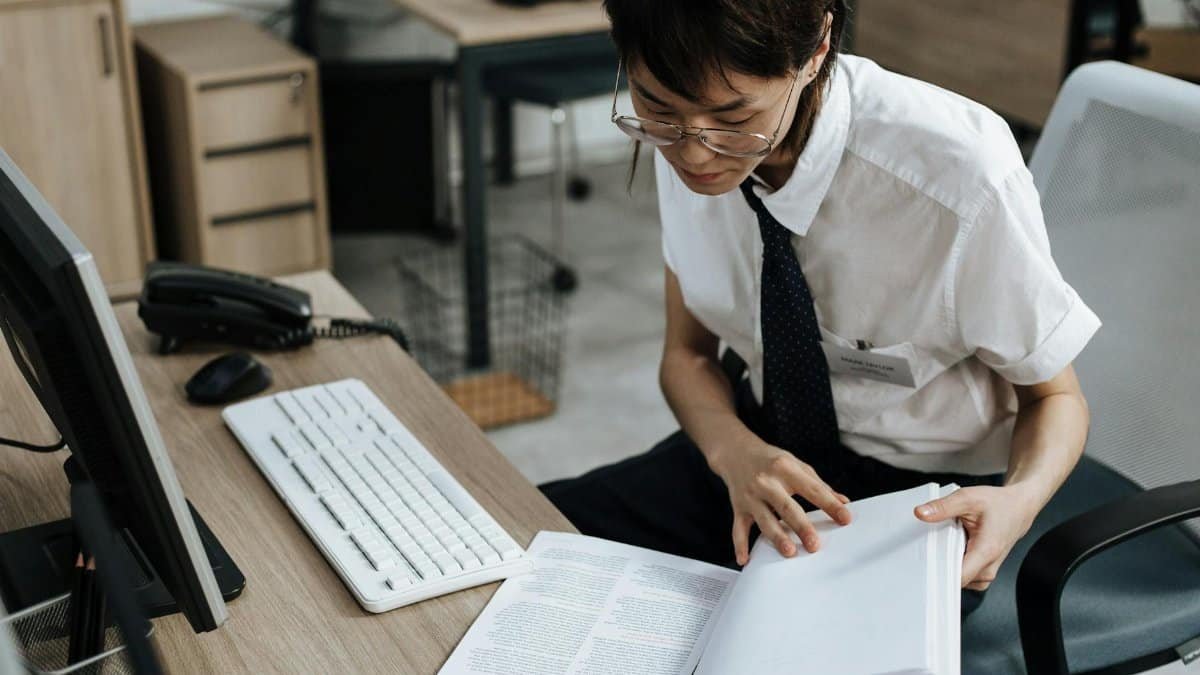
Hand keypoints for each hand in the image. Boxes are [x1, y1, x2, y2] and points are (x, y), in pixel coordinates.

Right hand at [710, 440, 852, 565]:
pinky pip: (738, 529)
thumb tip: (843, 502)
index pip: (812, 489)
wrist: (735, 452)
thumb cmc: (770, 460)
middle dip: (801, 526)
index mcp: (784, 468)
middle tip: (814, 544)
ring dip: (776, 537)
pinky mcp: (738, 508)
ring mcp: (750, 496)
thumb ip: (818, 485)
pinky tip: (745, 559)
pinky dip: (740, 545)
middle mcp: (766, 482)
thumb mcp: (796, 464)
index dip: (829, 504)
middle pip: (786, 507)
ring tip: (789, 551)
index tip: (845, 518)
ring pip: (764, 520)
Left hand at [914, 485, 1039, 589]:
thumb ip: (943, 507)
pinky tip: (947, 550)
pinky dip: (951, 565)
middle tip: (921, 551)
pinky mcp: (983, 573)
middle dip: (936, 567)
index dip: (936, 574)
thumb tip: (920, 513)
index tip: (919, 567)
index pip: (956, 578)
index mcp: (986, 552)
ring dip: (944, 566)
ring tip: (937, 546)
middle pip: (953, 580)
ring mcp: (986, 574)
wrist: (1019, 508)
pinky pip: (962, 576)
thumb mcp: (968, 498)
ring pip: (957, 580)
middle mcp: (988, 568)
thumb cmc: (998, 504)